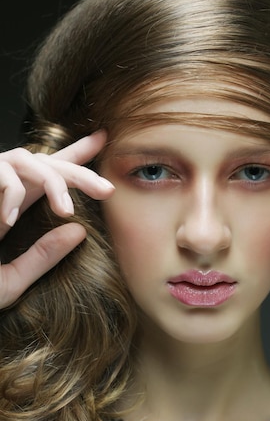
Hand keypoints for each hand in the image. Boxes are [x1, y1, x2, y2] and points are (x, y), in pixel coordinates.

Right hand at [0, 131, 113, 308]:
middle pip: (43, 162)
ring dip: (52, 180)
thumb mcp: (10, 281)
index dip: (73, 157)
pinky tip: (6, 221)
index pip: (46, 178)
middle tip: (107, 189)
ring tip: (65, 210)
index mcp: (10, 208)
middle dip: (78, 168)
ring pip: (25, 160)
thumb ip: (41, 258)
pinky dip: (10, 192)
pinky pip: (0, 172)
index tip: (101, 139)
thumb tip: (79, 232)